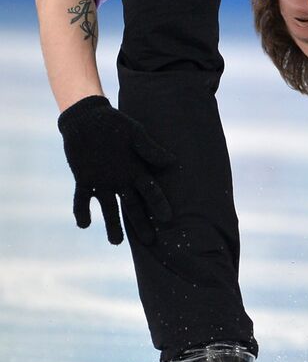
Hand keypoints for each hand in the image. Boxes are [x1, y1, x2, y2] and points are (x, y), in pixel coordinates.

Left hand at [57, 94, 176, 244]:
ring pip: (109, 208)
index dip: (158, 205)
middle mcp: (121, 180)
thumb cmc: (114, 123)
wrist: (87, 118)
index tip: (167, 219)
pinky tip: (84, 224)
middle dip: (140, 223)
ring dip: (112, 225)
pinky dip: (82, 211)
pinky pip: (82, 199)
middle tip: (149, 242)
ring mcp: (102, 182)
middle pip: (132, 206)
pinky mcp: (84, 181)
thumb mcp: (134, 134)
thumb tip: (171, 162)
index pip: (150, 191)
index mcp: (136, 170)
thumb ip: (149, 149)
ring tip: (116, 242)